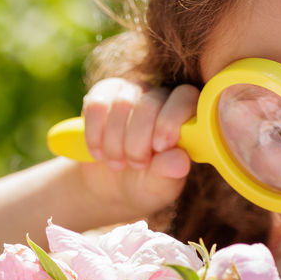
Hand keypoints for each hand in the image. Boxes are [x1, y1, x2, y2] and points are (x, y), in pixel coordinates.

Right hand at [77, 77, 198, 218]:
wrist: (111, 187)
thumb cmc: (146, 184)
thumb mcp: (159, 187)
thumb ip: (169, 173)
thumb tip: (180, 162)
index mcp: (184, 115)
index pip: (185, 97)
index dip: (171, 120)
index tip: (159, 148)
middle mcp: (159, 97)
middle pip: (149, 104)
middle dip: (138, 143)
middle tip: (136, 166)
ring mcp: (130, 92)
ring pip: (121, 104)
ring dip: (115, 143)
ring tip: (117, 164)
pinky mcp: (102, 94)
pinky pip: (96, 106)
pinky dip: (95, 135)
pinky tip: (99, 153)